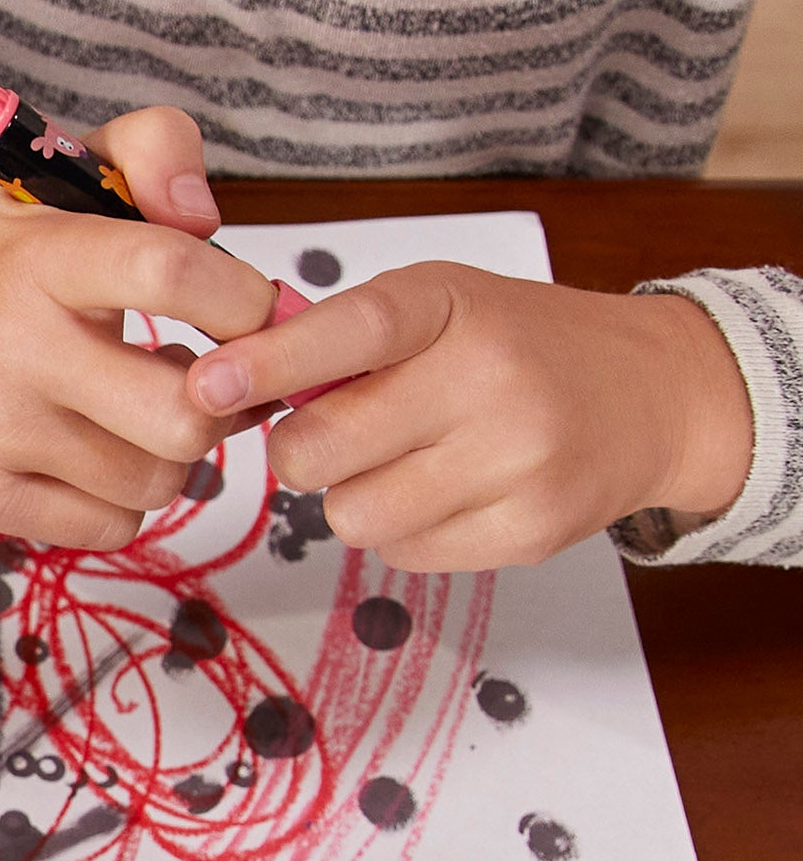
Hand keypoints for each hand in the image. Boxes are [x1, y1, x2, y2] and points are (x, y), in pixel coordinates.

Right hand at [0, 109, 276, 544]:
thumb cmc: (5, 262)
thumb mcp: (67, 175)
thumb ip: (157, 147)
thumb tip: (205, 216)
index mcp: (41, 257)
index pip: (172, 273)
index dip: (244, 301)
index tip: (250, 310)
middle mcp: (11, 348)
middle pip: (185, 416)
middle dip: (220, 402)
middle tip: (198, 375)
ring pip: (159, 480)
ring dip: (174, 450)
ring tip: (140, 409)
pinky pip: (114, 525)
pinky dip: (126, 497)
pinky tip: (100, 453)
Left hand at [189, 261, 752, 567]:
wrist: (653, 395)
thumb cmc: (515, 343)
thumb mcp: (436, 305)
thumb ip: (336, 338)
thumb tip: (221, 383)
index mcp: (449, 307)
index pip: (348, 333)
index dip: (269, 363)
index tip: (207, 384)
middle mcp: (489, 379)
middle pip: (320, 450)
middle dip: (306, 449)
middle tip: (342, 432)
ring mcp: (517, 459)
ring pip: (352, 515)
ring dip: (356, 496)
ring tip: (408, 460)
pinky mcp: (530, 529)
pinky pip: (403, 554)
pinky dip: (406, 530)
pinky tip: (451, 491)